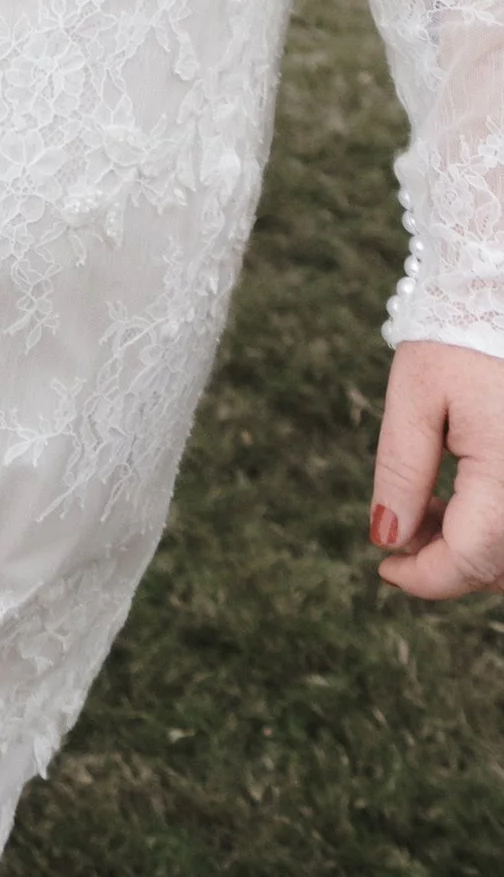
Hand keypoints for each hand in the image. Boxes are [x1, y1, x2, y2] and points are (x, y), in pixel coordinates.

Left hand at [372, 340, 503, 597]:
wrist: (500, 299)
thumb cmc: (457, 339)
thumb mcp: (415, 397)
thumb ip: (401, 471)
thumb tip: (387, 539)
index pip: (470, 560)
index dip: (424, 577)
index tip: (385, 569)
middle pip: (497, 566)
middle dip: (446, 564)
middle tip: (401, 531)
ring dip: (475, 551)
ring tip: (430, 509)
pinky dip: (495, 530)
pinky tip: (465, 501)